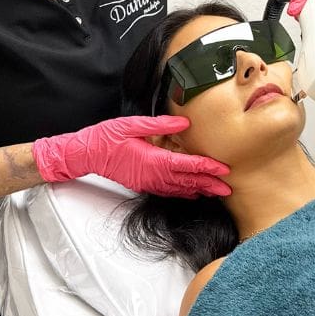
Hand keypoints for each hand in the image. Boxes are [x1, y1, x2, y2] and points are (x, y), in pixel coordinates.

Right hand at [32, 115, 231, 197]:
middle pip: (188, 182)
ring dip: (199, 191)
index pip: (187, 165)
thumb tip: (184, 123)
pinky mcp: (143, 184)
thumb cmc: (106, 137)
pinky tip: (192, 192)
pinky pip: (168, 191)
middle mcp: (153, 175)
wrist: (85, 155)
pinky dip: (183, 192)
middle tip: (229, 189)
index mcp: (153, 159)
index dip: (208, 168)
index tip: (224, 169)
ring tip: (216, 192)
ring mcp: (148, 182)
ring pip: (179, 189)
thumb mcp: (132, 125)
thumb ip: (160, 125)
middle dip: (210, 185)